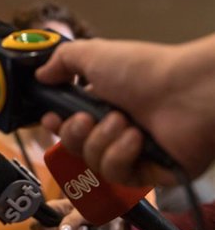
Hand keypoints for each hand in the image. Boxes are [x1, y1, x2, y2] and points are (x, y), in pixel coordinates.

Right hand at [35, 37, 214, 185]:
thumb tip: (41, 74)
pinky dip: (121, 155)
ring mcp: (133, 153)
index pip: (68, 124)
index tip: (52, 118)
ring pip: (93, 163)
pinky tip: (137, 139)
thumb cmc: (144, 70)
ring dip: (103, 141)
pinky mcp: (149, 173)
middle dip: (75, 134)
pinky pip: (118, 175)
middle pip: (74, 147)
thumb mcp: (92, 54)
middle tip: (88, 119)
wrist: (188, 92)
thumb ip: (61, 60)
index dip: (56, 125)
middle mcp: (116, 129)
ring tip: (125, 123)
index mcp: (102, 103)